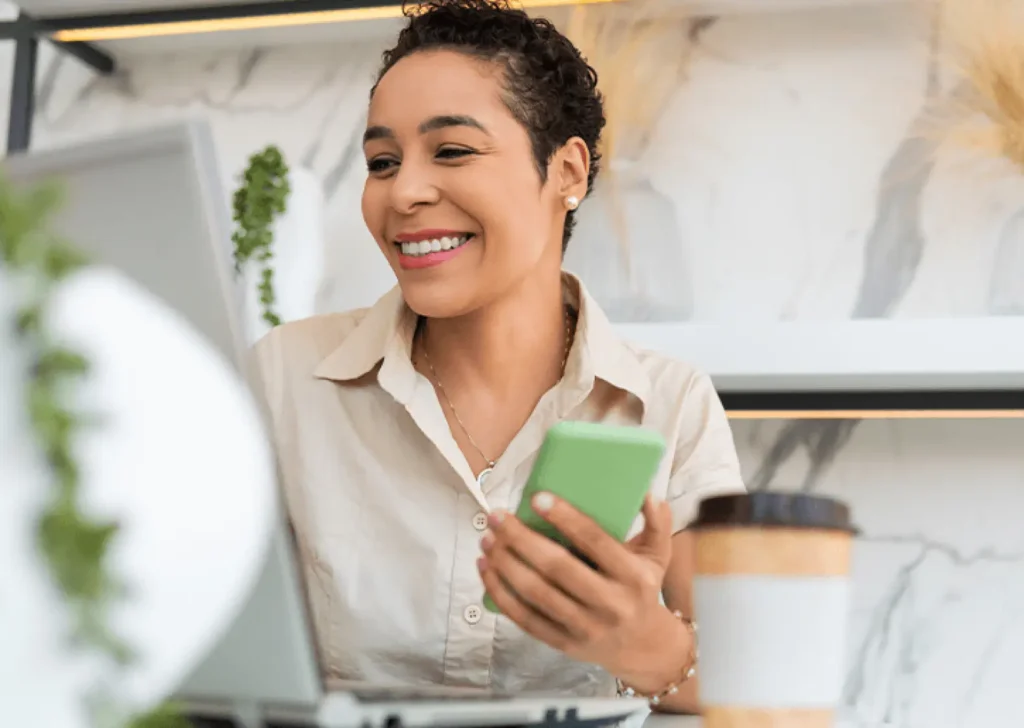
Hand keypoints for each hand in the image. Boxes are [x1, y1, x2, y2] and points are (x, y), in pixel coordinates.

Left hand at [477, 492, 673, 677]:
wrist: (643, 647)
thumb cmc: (643, 589)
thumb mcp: (658, 555)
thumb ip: (656, 522)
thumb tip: (645, 492)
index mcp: (634, 577)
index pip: (596, 542)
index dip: (566, 519)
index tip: (537, 498)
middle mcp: (611, 604)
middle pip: (558, 568)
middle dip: (521, 539)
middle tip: (497, 516)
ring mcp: (586, 627)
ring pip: (537, 593)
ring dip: (506, 564)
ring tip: (488, 539)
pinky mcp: (564, 643)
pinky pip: (526, 618)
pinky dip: (502, 594)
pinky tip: (487, 570)